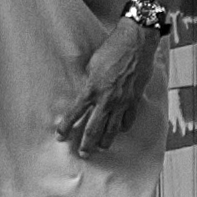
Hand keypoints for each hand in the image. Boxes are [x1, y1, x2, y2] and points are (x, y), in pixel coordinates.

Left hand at [54, 20, 160, 156]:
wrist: (136, 43)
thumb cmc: (112, 49)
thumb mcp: (92, 65)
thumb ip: (88, 82)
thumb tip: (85, 92)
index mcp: (91, 89)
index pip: (74, 114)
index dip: (66, 127)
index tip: (60, 136)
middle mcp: (106, 100)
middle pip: (93, 129)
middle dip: (86, 143)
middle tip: (83, 154)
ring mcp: (122, 102)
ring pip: (112, 129)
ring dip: (105, 141)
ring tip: (101, 148)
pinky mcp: (135, 99)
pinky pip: (129, 119)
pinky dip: (124, 127)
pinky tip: (121, 130)